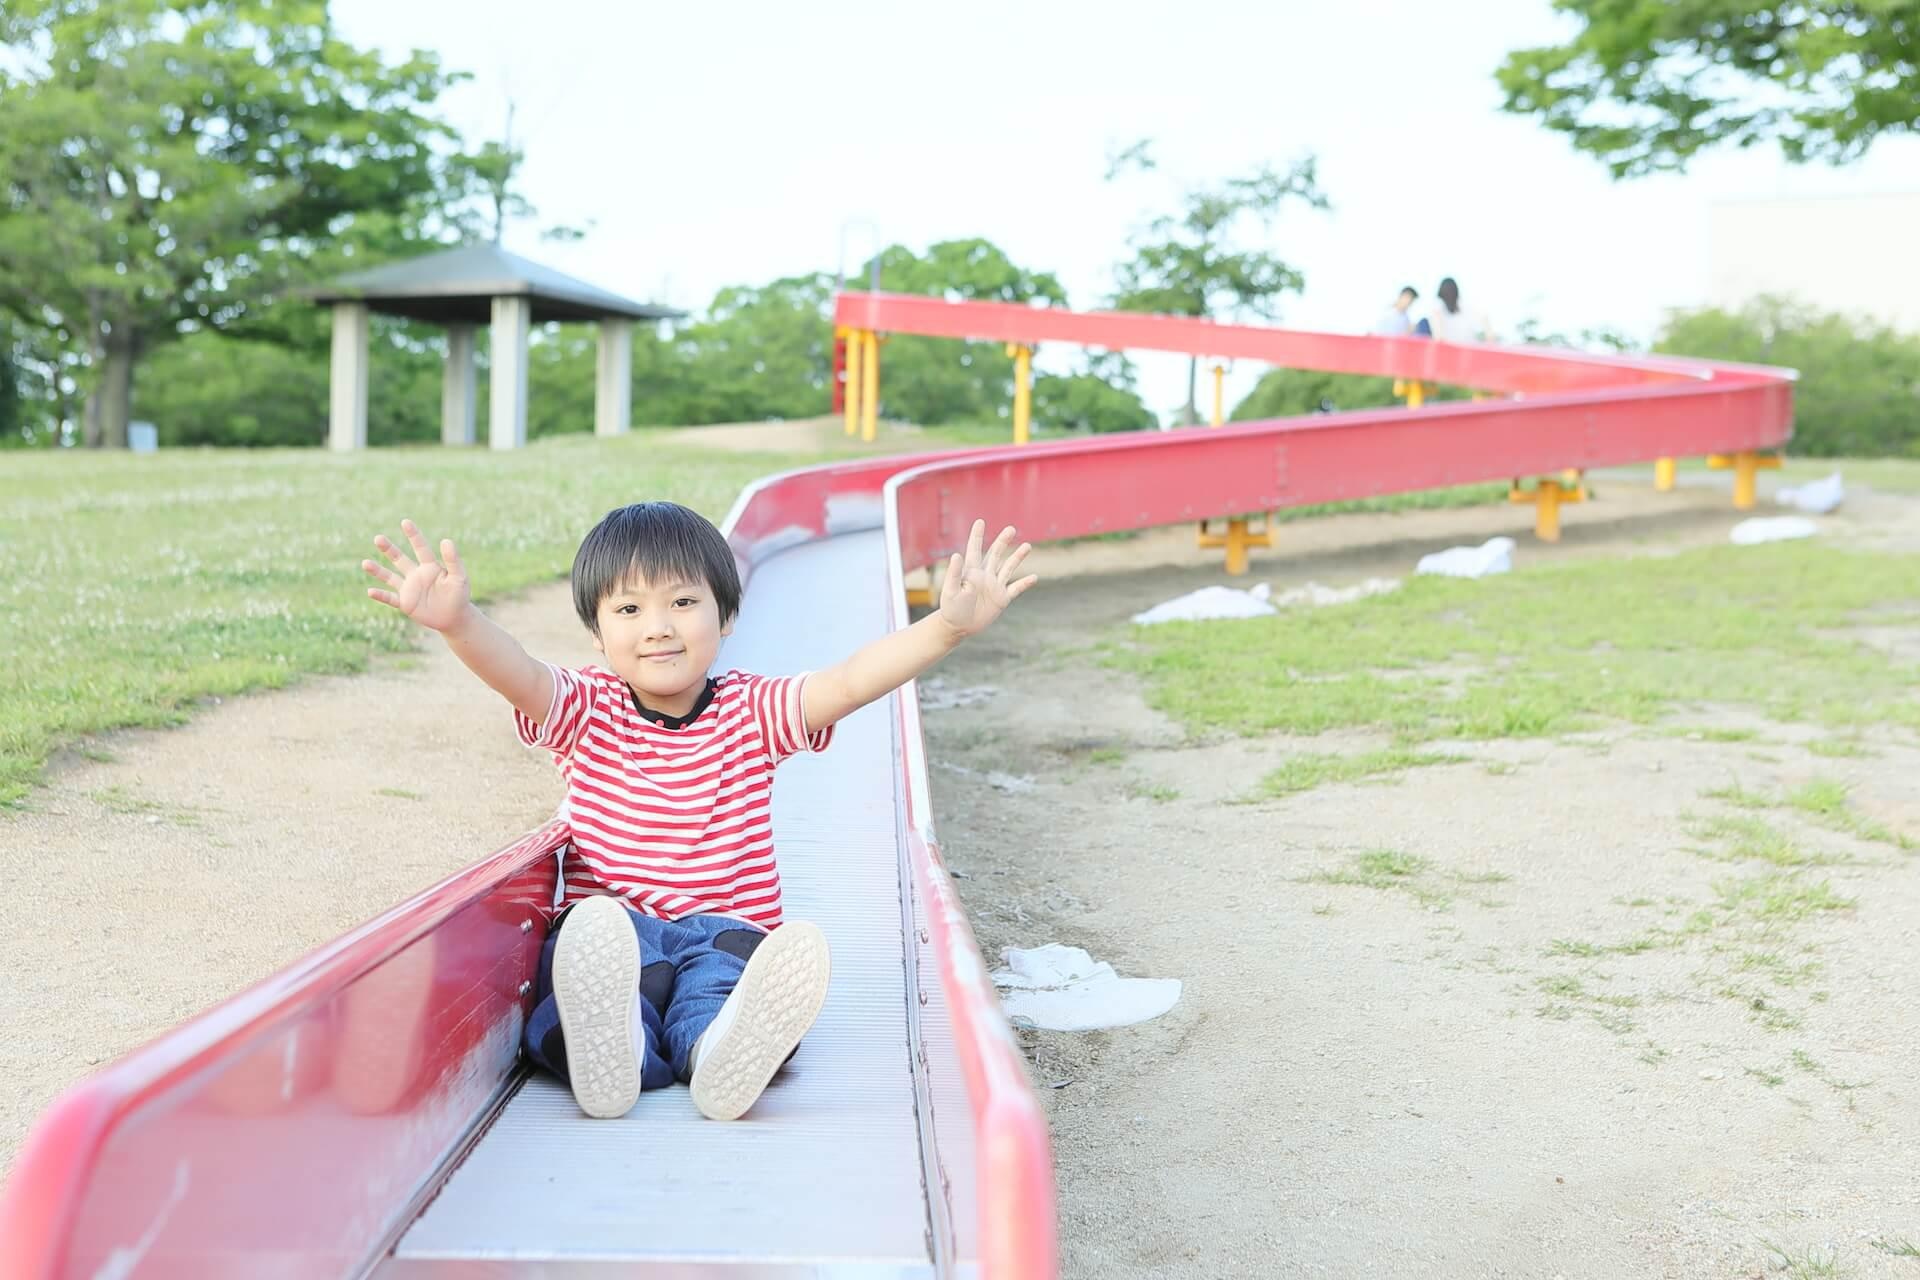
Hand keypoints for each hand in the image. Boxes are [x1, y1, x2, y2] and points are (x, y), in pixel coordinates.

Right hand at [362, 519, 472, 632]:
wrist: (455, 617)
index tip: (405, 522)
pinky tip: (370, 591)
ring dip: (378, 571)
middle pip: (400, 559)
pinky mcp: (406, 603)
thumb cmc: (459, 595)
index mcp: (430, 566)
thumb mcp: (459, 577)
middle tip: (378, 538)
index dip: (413, 535)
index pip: (421, 548)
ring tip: (365, 563)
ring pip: (390, 577)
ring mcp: (409, 589)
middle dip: (389, 549)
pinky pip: (391, 598)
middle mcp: (416, 574)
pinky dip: (381, 596)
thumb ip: (453, 560)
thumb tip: (446, 540)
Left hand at [937, 520, 1037, 638]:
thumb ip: (954, 573)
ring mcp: (994, 586)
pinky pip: (1016, 589)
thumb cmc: (951, 608)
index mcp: (971, 570)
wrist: (958, 627)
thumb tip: (956, 554)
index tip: (980, 521)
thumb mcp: (951, 589)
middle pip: (996, 554)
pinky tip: (1034, 577)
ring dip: (1017, 557)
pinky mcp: (1002, 599)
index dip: (977, 535)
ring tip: (1027, 546)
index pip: (975, 549)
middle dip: (1003, 541)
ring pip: (1008, 568)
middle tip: (1011, 529)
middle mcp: (985, 575)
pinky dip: (1025, 583)